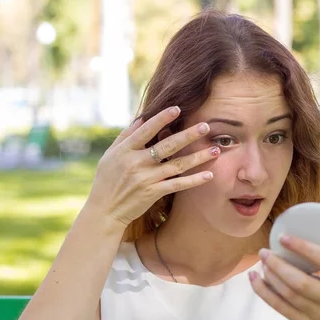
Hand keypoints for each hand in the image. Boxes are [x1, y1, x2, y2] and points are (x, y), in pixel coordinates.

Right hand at [85, 106, 220, 228]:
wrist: (104, 211)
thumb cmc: (106, 181)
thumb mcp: (110, 156)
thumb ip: (125, 137)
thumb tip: (142, 118)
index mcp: (124, 150)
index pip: (145, 130)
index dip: (161, 119)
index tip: (177, 108)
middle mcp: (136, 162)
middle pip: (166, 145)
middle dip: (188, 135)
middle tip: (206, 126)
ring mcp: (145, 178)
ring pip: (177, 165)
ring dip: (198, 157)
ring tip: (215, 150)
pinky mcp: (152, 193)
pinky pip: (177, 185)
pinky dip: (193, 180)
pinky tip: (208, 175)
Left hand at [250, 226, 319, 319]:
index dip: (303, 248)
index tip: (283, 237)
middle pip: (300, 283)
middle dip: (278, 265)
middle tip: (264, 252)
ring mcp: (318, 314)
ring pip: (288, 295)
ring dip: (270, 276)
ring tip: (262, 261)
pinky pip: (278, 306)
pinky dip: (263, 291)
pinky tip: (253, 277)